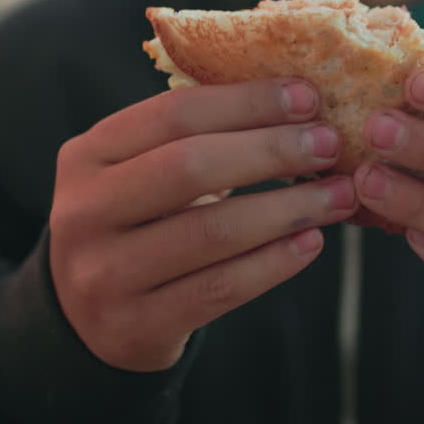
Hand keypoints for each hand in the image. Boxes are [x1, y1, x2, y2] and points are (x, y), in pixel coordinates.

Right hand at [49, 79, 358, 371]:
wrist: (90, 321)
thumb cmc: (140, 226)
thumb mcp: (143, 173)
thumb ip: (198, 138)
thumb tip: (299, 104)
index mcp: (88, 155)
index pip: (173, 114)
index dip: (246, 102)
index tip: (308, 98)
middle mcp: (84, 211)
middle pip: (189, 166)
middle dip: (271, 151)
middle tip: (330, 146)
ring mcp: (104, 273)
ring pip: (211, 231)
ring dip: (287, 208)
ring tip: (338, 196)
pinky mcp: (135, 326)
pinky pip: (220, 288)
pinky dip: (274, 262)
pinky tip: (310, 242)